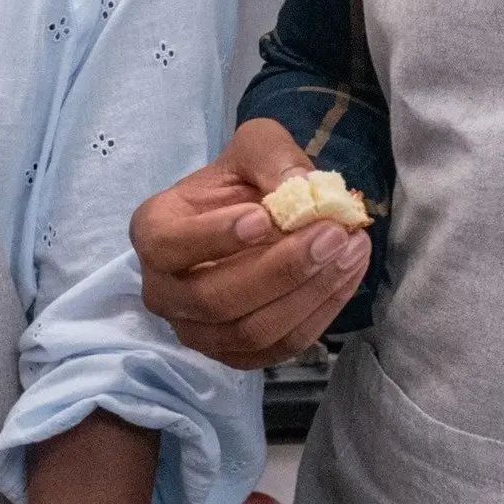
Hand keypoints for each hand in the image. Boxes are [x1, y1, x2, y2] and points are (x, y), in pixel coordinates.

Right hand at [132, 118, 373, 369]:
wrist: (253, 219)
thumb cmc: (241, 183)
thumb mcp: (254, 147)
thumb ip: (272, 157)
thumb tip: (302, 187)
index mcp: (153, 232)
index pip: (170, 245)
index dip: (215, 237)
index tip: (264, 218)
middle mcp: (163, 291)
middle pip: (216, 299)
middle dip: (281, 269)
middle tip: (332, 235)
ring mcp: (196, 331)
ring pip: (251, 331)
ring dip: (309, 294)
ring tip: (351, 250)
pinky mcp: (235, 355)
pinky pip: (279, 348)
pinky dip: (320, 315)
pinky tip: (347, 276)